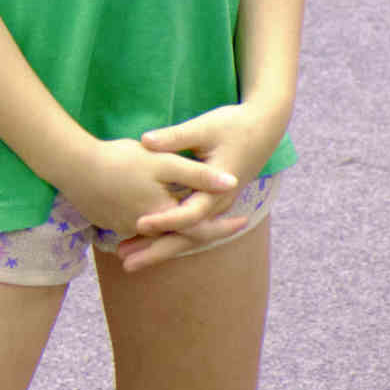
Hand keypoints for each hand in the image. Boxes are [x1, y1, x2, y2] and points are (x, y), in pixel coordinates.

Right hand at [55, 133, 237, 245]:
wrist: (71, 165)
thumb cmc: (118, 160)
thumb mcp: (162, 162)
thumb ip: (197, 175)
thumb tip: (232, 183)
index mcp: (164, 217)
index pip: (202, 229)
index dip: (224, 226)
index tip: (244, 220)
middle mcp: (147, 230)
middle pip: (182, 238)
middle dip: (207, 232)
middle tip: (232, 225)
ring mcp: (126, 228)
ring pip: (161, 234)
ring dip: (180, 231)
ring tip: (199, 222)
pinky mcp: (110, 222)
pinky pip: (141, 230)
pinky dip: (156, 227)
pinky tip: (159, 214)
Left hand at [109, 101, 285, 270]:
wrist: (263, 128)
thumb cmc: (233, 126)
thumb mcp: (203, 128)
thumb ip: (175, 137)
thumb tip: (146, 141)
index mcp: (218, 189)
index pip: (190, 214)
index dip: (164, 220)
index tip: (139, 224)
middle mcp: (218, 203)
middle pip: (186, 236)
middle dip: (156, 250)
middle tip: (125, 263)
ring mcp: (215, 205)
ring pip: (186, 235)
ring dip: (158, 246)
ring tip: (125, 257)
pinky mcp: (209, 202)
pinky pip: (187, 226)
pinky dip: (166, 234)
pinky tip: (143, 239)